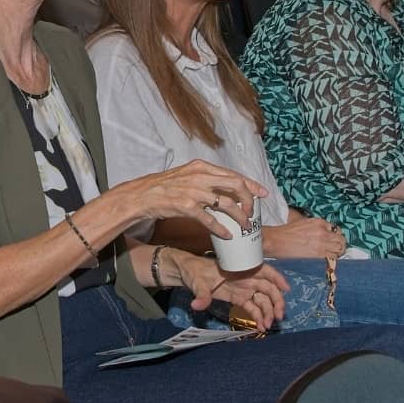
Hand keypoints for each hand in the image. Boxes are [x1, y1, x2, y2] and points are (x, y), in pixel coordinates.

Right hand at [121, 159, 266, 240]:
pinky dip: (221, 228)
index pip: (233, 174)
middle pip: (235, 185)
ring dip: (239, 217)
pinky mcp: (186, 206)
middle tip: (251, 212)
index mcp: (201, 167)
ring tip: (244, 226)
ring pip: (226, 204)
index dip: (251, 185)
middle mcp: (200, 176)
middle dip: (248, 200)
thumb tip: (224, 189)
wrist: (141, 195)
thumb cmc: (163, 187)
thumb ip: (204, 179)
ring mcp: (193, 191)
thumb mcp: (186, 176)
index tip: (262, 194)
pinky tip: (227, 235)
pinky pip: (209, 219)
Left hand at [174, 252, 289, 330]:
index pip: (264, 270)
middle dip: (276, 301)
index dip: (277, 278)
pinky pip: (252, 307)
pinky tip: (261, 326)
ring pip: (262, 300)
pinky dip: (258, 316)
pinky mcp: (238, 298)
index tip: (286, 289)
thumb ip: (201, 294)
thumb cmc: (194, 271)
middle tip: (278, 316)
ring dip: (268, 312)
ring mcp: (243, 289)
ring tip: (268, 325)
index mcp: (240, 269)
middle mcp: (246, 278)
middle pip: (267, 288)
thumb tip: (197, 305)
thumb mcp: (197, 281)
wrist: (187, 274)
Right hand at [263, 212, 346, 258]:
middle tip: (336, 250)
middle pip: (341, 240)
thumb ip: (315, 225)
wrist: (276, 240)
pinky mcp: (318, 255)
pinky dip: (332, 260)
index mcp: (319, 222)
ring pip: (339, 249)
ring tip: (333, 256)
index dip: (335, 236)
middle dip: (340, 245)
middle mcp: (323, 232)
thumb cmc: (285, 232)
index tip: (333, 241)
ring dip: (338, 253)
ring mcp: (322, 244)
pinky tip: (327, 261)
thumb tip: (323, 231)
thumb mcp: (302, 221)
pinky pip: (332, 258)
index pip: (336, 229)